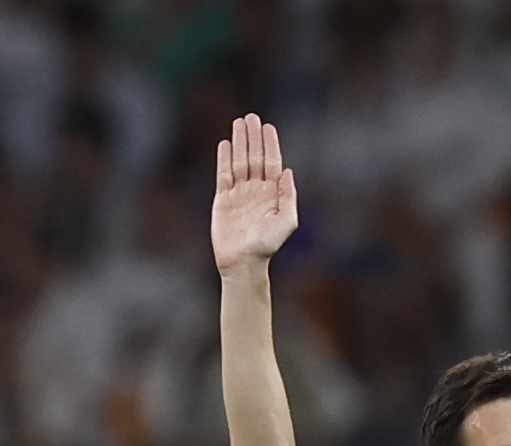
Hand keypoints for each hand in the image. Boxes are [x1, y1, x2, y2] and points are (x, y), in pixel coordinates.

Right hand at [211, 114, 299, 274]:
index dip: (270, 144)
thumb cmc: (267, 245)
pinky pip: (223, 174)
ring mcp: (239, 194)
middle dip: (254, 137)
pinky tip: (225, 144)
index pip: (272, 163)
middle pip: (255, 157)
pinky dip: (223, 159)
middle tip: (252, 117)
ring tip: (239, 123)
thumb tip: (288, 171)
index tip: (268, 126)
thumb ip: (288, 196)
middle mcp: (256, 190)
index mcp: (272, 194)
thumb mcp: (287, 221)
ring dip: (239, 142)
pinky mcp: (222, 200)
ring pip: (239, 161)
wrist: (244, 262)